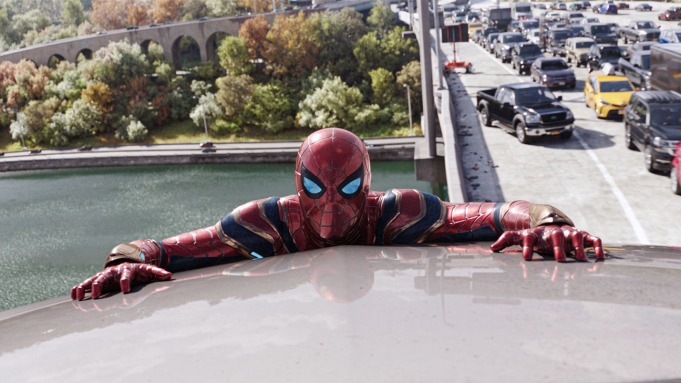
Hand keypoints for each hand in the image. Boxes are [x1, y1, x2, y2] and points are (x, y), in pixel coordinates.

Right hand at [71, 262, 171, 300]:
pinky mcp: (97, 280)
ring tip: (78, 296)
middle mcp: (113, 272)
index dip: (125, 281)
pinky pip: (85, 284)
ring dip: (85, 287)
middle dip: (100, 284)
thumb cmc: (139, 271)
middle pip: (106, 276)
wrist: (126, 263)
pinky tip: (73, 296)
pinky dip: (79, 289)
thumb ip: (157, 272)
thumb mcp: (148, 270)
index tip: (125, 289)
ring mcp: (104, 275)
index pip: (126, 274)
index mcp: (127, 270)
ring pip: (93, 279)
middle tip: (96, 293)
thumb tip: (169, 276)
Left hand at [490, 225, 604, 261]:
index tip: (526, 258)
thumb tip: (492, 248)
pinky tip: (599, 257)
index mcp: (537, 233)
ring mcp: (570, 233)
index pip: (530, 237)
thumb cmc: (537, 236)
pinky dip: (597, 246)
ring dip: (579, 247)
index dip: (527, 247)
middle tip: (559, 260)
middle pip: (557, 236)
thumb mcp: (521, 236)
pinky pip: (593, 239)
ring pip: (576, 236)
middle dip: (558, 247)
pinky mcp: (583, 235)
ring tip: (580, 259)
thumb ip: (507, 240)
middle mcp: (554, 232)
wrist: (553, 224)